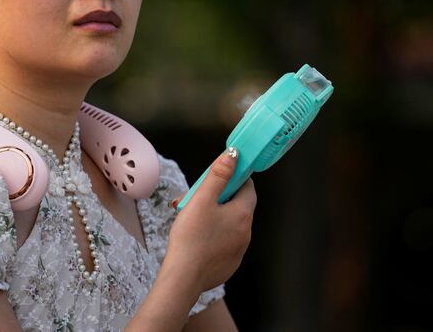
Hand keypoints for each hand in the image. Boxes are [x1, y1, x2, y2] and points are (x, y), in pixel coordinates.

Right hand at [164, 148, 256, 292]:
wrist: (184, 277)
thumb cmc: (192, 236)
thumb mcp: (202, 199)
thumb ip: (218, 175)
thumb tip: (233, 155)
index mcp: (243, 213)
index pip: (248, 188)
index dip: (235, 179)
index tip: (219, 177)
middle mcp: (246, 232)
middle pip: (237, 206)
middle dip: (218, 199)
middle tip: (196, 199)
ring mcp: (239, 250)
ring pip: (229, 225)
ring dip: (214, 217)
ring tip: (190, 219)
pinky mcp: (229, 264)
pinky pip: (224, 243)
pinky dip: (213, 236)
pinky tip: (195, 238)